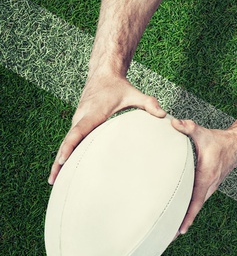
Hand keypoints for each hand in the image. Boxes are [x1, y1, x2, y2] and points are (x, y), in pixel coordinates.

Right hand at [49, 75, 165, 184]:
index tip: (62, 160)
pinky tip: (64, 168)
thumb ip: (149, 103)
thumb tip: (163, 115)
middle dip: (59, 161)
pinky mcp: (78, 123)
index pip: (78, 132)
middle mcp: (80, 117)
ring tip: (55, 181)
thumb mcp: (134, 94)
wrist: (103, 74)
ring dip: (60, 160)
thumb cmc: (119, 86)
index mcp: (92, 113)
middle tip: (54, 181)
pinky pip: (70, 139)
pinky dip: (66, 153)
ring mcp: (77, 120)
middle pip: (67, 142)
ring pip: (67, 142)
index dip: (70, 146)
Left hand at [171, 119, 236, 234]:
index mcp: (206, 178)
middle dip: (180, 224)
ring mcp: (209, 188)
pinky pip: (195, 202)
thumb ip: (188, 128)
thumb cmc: (219, 141)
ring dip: (183, 219)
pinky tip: (177, 216)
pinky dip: (187, 211)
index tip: (179, 232)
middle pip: (192, 210)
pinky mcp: (207, 187)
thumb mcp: (203, 134)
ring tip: (167, 234)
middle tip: (164, 240)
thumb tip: (173, 123)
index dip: (187, 217)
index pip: (195, 202)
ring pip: (194, 207)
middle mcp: (208, 187)